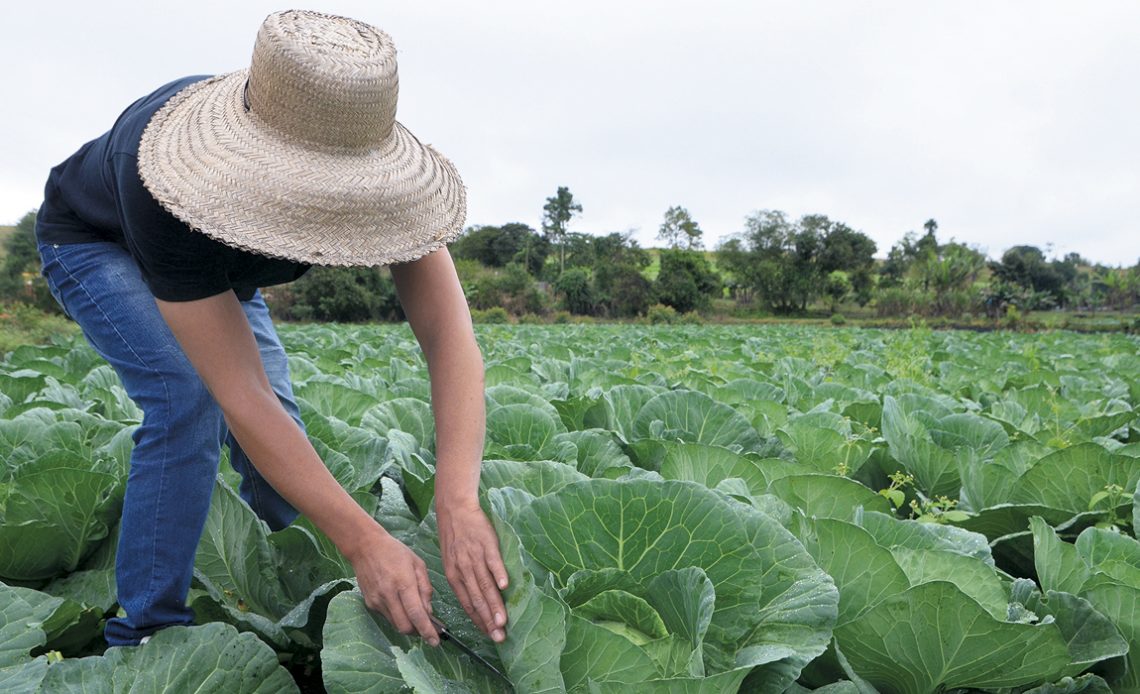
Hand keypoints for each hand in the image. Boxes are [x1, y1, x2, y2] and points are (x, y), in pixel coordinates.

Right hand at [348, 526, 439, 645]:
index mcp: (403, 583)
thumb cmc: (395, 552)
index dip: (427, 631)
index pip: (417, 614)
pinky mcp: (370, 603)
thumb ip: (425, 589)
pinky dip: (398, 617)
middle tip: (429, 629)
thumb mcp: (418, 564)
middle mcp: (388, 595)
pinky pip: (388, 617)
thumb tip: (429, 612)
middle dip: (419, 632)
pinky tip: (402, 606)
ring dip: (409, 626)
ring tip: (418, 617)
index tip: (435, 641)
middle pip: (405, 626)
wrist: (365, 547)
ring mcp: (377, 601)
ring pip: (396, 625)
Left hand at [437, 500, 509, 641]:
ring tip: (503, 621)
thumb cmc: (455, 537)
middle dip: (489, 621)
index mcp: (454, 576)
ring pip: (485, 585)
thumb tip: (475, 600)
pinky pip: (493, 561)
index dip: (479, 620)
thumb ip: (462, 580)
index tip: (489, 635)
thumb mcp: (451, 562)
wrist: (455, 509)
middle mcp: (463, 570)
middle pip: (477, 599)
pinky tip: (505, 586)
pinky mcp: (486, 544)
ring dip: (494, 604)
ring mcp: (475, 557)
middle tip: (499, 637)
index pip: (467, 604)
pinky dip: (498, 574)